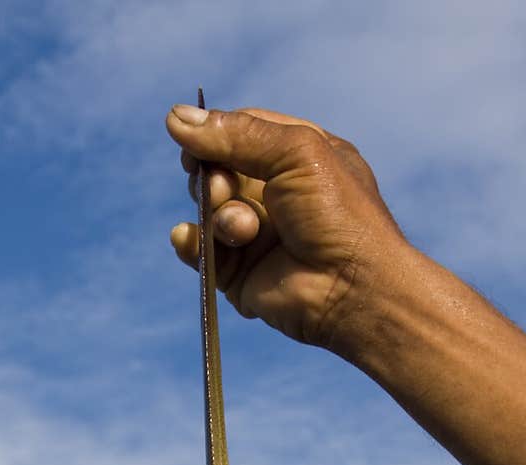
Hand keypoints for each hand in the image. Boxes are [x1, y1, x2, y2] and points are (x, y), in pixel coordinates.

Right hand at [166, 104, 407, 358]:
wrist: (350, 288)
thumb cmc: (337, 214)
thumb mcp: (294, 152)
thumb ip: (236, 133)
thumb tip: (175, 116)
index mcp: (297, 158)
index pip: (241, 132)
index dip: (215, 135)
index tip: (196, 144)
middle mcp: (276, 194)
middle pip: (218, 170)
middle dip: (214, 177)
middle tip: (226, 189)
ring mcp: (257, 235)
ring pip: (208, 210)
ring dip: (216, 215)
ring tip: (243, 229)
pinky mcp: (240, 273)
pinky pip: (200, 251)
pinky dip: (191, 244)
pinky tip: (189, 238)